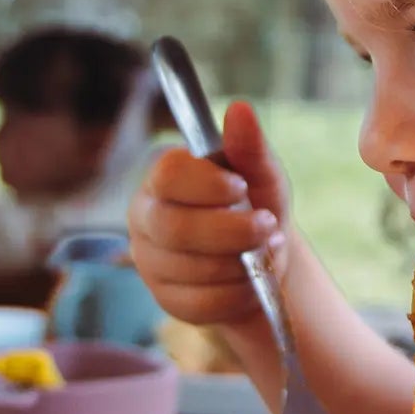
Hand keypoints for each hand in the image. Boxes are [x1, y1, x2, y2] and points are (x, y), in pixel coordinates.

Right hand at [129, 100, 289, 329]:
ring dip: (240, 263)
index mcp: (163, 178)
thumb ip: (249, 146)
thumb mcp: (261, 174)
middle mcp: (146, 219)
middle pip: (174, 228)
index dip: (208, 184)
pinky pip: (200, 304)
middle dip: (231, 231)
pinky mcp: (167, 300)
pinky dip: (237, 294)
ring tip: (266, 252)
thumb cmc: (255, 206)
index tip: (241, 187)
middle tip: (268, 226)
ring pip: (190, 269)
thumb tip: (240, 108)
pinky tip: (252, 282)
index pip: (168, 175)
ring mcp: (151, 263)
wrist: (262, 260)